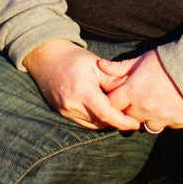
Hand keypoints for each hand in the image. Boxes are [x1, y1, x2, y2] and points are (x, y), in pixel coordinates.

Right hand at [23, 39, 142, 131]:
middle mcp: (71, 104)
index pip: (105, 114)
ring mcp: (65, 111)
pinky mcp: (62, 113)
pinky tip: (103, 111)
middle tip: (131, 116)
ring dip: (106, 122)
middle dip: (116, 121)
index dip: (122, 121)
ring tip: (118, 113)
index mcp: (82, 90)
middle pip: (100, 122)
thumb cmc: (73, 58)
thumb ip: (113, 80)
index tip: (135, 123)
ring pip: (92, 125)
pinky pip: (83, 122)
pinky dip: (95, 120)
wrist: (46, 58)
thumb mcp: (96, 64)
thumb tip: (130, 94)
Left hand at [97, 50, 182, 132]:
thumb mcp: (141, 60)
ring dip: (146, 118)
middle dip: (128, 111)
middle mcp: (144, 108)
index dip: (112, 102)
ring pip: (146, 126)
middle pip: (127, 118)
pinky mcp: (176, 122)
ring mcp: (161, 118)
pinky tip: (169, 106)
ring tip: (152, 104)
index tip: (117, 98)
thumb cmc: (167, 60)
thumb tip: (100, 65)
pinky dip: (164, 119)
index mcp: (133, 91)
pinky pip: (165, 125)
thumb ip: (120, 67)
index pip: (111, 105)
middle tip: (135, 101)